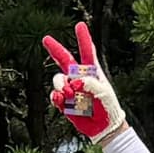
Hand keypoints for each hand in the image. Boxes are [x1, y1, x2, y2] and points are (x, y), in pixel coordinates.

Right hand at [39, 19, 125, 142]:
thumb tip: (74, 82)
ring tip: (69, 94)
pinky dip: (56, 97)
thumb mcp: (103, 92)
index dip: (83, 38)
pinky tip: (61, 101)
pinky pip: (55, 95)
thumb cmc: (108, 107)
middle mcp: (79, 77)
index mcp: (92, 71)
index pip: (87, 51)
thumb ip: (90, 83)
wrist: (104, 127)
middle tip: (45, 39)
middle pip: (64, 59)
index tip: (79, 26)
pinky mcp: (65, 102)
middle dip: (55, 49)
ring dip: (60, 85)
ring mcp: (70, 89)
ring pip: (58, 79)